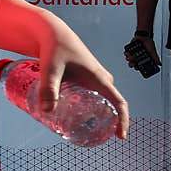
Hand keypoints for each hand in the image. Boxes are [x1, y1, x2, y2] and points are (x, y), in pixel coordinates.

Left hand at [35, 16, 131, 138]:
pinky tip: (75, 117)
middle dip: (107, 122)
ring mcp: (94, 79)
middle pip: (111, 104)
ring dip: (98, 115)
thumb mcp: (51, 69)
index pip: (119, 103)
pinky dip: (89, 108)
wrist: (52, 32)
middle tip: (93, 137)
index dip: (123, 121)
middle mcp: (101, 79)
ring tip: (84, 131)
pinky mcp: (85, 78)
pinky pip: (93, 96)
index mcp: (100, 78)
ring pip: (101, 100)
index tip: (120, 136)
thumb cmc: (55, 47)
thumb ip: (49, 88)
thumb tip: (47, 112)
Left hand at [124, 32, 162, 78]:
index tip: (137, 67)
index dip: (137, 68)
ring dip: (128, 58)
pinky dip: (126, 53)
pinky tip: (127, 53)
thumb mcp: (153, 51)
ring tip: (130, 57)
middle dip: (132, 64)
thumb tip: (159, 63)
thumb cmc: (148, 43)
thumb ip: (155, 57)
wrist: (143, 36)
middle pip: (133, 64)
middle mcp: (137, 57)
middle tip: (132, 62)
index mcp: (143, 59)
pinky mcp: (129, 50)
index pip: (139, 66)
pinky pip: (126, 53)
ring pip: (129, 59)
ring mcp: (133, 53)